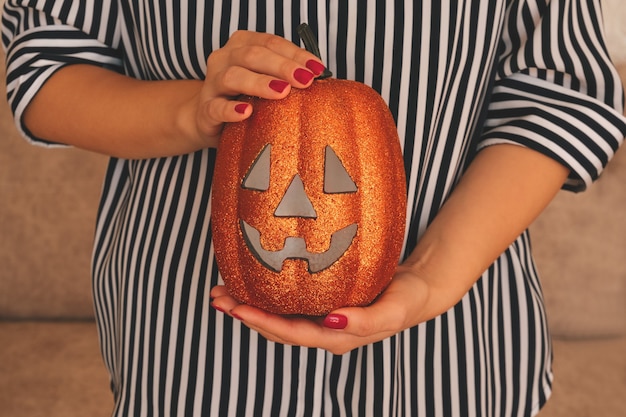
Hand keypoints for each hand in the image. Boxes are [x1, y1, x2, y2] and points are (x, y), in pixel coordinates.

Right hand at [193, 30, 325, 145]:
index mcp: (241, 45)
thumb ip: (286, 74)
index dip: (295, 54)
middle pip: (253, 55)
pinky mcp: (206, 110)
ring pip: (234, 76)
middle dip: (282, 66)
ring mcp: (212, 83)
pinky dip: (231, 109)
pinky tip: (246, 112)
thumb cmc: (244, 96)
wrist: (208, 118)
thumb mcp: (265, 79)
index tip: (317, 68)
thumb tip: (319, 77)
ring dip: (260, 83)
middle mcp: (224, 58)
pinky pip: (216, 108)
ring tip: (282, 92)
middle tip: (305, 80)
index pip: (271, 43)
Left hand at [209, 266, 430, 354]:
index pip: (292, 333)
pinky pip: (288, 306)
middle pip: (277, 329)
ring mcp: (320, 320)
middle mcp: (323, 331)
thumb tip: (333, 320)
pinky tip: (251, 286)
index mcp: (337, 337)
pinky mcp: (321, 306)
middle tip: (217, 298)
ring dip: (249, 308)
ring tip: (222, 293)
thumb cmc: (407, 300)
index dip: (263, 323)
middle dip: (246, 315)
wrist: (416, 291)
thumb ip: (366, 320)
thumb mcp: (393, 311)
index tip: (237, 309)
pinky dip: (265, 298)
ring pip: (278, 319)